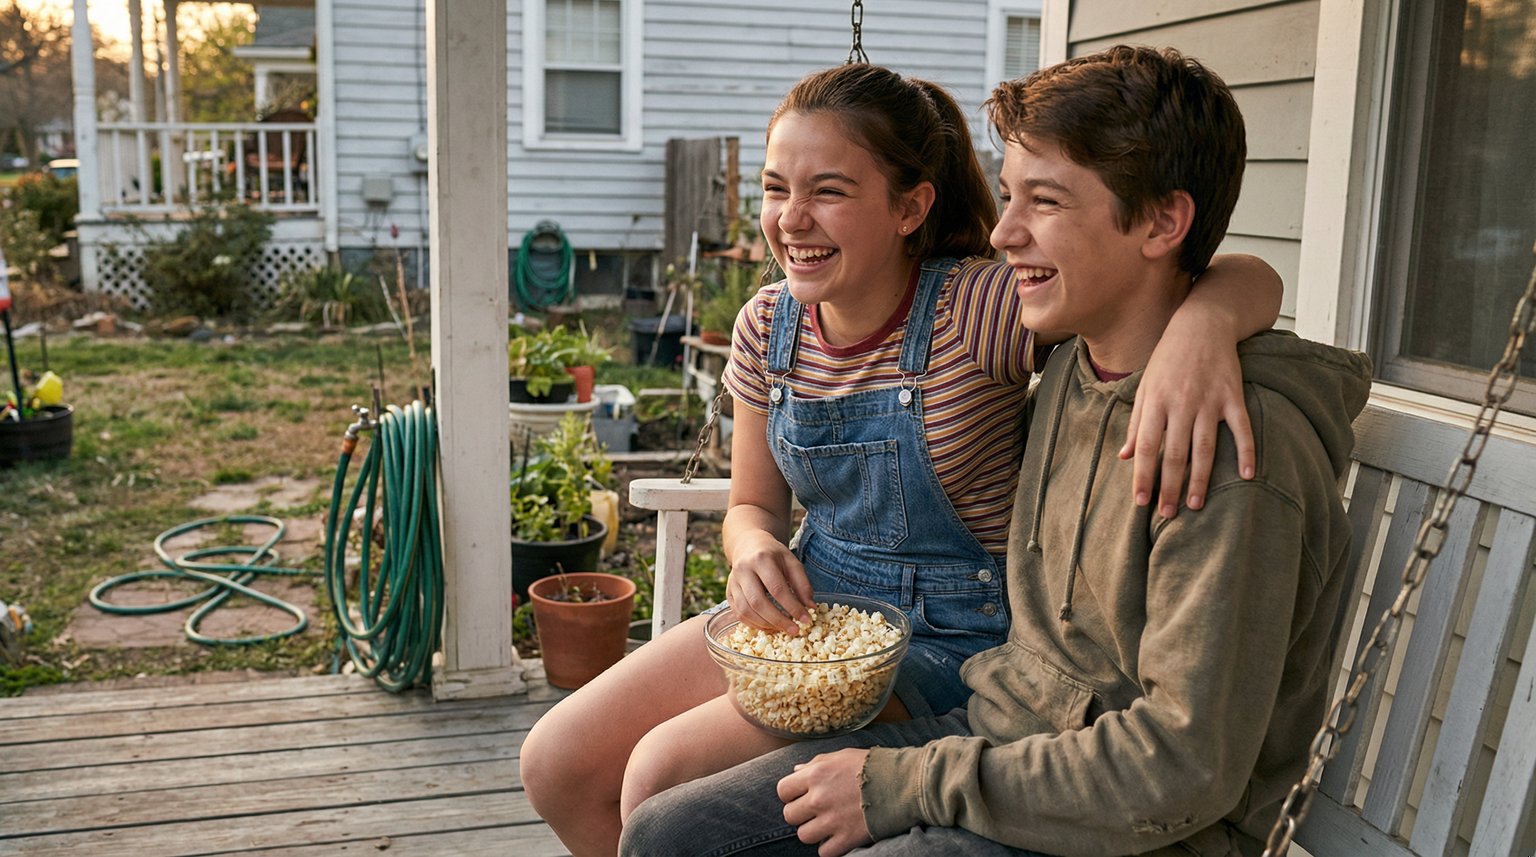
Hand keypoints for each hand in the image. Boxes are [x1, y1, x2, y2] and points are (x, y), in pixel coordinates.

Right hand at [726, 531, 814, 631]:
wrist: (748, 545)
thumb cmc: (773, 555)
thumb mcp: (791, 562)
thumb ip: (802, 584)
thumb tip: (810, 607)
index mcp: (761, 559)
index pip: (777, 588)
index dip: (792, 607)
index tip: (805, 619)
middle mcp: (743, 570)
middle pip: (758, 602)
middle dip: (778, 620)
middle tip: (794, 630)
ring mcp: (732, 582)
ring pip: (745, 611)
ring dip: (765, 624)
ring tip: (782, 629)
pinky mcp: (728, 593)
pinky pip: (739, 614)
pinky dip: (754, 624)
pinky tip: (769, 626)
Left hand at [778, 749, 872, 856]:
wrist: (904, 783)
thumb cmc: (873, 766)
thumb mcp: (841, 756)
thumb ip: (815, 764)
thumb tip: (795, 771)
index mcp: (816, 774)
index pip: (782, 790)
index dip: (791, 794)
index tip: (801, 796)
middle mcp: (819, 798)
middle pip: (790, 815)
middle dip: (800, 814)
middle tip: (816, 811)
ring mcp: (832, 820)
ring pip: (804, 835)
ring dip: (814, 831)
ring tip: (828, 824)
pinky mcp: (847, 839)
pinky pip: (823, 852)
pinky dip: (829, 846)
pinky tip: (839, 836)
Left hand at [1121, 321, 1254, 517]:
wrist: (1202, 324)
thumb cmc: (1168, 358)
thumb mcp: (1145, 386)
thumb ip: (1136, 422)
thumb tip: (1123, 456)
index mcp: (1156, 402)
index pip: (1145, 446)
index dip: (1143, 476)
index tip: (1141, 502)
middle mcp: (1181, 403)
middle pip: (1175, 453)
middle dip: (1170, 486)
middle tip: (1168, 514)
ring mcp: (1209, 401)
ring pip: (1204, 448)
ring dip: (1200, 479)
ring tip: (1194, 505)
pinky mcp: (1233, 396)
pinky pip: (1241, 429)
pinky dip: (1246, 452)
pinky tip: (1246, 476)